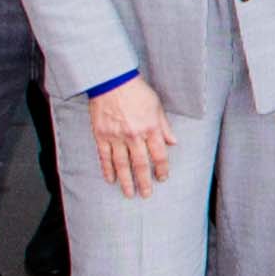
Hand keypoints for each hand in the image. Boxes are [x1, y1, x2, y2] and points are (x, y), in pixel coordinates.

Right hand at [90, 78, 175, 195]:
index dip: (162, 169)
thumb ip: (164, 127)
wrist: (112, 81)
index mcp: (151, 128)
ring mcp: (116, 137)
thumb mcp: (157, 106)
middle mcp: (134, 135)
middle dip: (144, 182)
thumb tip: (173, 143)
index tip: (162, 178)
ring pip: (122, 164)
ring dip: (126, 181)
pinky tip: (110, 180)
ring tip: (129, 193)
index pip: (159, 154)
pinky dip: (107, 170)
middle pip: (140, 164)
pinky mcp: (101, 135)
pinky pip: (105, 157)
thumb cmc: (137, 91)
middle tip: (146, 194)